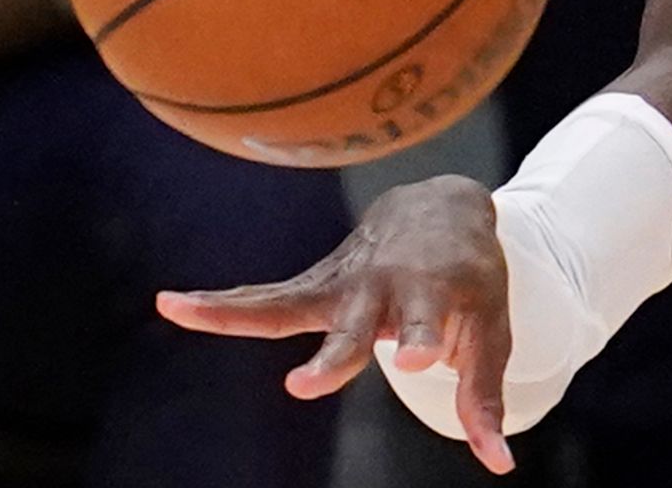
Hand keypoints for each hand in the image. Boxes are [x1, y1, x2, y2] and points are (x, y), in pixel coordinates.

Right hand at [157, 175, 517, 474]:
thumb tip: (498, 464)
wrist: (442, 209)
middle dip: (333, 356)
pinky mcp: (314, 285)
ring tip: (181, 310)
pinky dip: (220, 304)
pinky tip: (173, 304)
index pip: (426, 327)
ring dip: (234, 313)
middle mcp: (382, 289)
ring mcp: (342, 285)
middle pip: (352, 329)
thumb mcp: (490, 331)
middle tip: (305, 385)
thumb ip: (484, 398)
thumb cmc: (471, 279)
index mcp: (433, 296)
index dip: (421, 342)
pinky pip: (263, 300)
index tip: (417, 358)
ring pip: (285, 304)